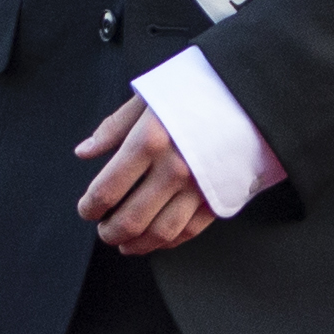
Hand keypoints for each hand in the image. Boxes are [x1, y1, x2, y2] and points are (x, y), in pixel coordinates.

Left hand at [73, 97, 217, 254]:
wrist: (249, 93)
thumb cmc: (196, 89)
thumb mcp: (149, 97)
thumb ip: (114, 127)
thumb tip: (84, 152)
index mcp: (150, 141)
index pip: (107, 190)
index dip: (90, 206)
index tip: (86, 209)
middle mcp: (174, 169)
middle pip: (131, 219)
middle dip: (109, 232)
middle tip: (103, 230)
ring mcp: (199, 187)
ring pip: (160, 233)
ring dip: (136, 244)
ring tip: (124, 243)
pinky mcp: (219, 196)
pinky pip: (189, 230)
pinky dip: (168, 242)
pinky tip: (155, 238)